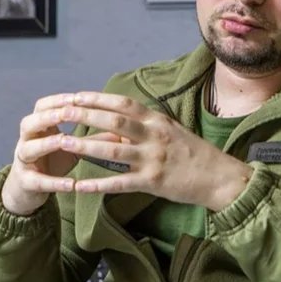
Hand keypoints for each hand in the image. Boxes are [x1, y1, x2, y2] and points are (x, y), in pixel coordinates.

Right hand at [1, 93, 103, 215]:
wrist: (29, 189)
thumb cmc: (53, 161)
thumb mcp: (73, 148)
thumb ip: (92, 138)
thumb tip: (121, 129)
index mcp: (38, 127)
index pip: (43, 106)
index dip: (58, 100)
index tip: (77, 97)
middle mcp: (26, 140)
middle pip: (29, 122)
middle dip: (47, 117)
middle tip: (66, 113)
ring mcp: (22, 161)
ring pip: (29, 149)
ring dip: (46, 144)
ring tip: (64, 141)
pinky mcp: (25, 183)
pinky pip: (38, 181)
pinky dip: (55, 183)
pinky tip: (72, 184)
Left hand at [59, 92, 252, 210]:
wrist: (219, 176)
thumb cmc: (192, 153)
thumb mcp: (169, 132)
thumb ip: (141, 128)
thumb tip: (110, 128)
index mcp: (157, 120)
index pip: (123, 103)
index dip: (97, 98)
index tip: (75, 96)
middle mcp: (154, 135)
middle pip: (115, 120)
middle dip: (85, 116)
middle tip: (61, 113)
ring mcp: (153, 159)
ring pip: (113, 150)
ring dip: (86, 146)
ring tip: (64, 142)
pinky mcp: (153, 182)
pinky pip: (120, 183)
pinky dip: (98, 184)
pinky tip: (79, 185)